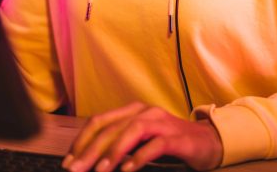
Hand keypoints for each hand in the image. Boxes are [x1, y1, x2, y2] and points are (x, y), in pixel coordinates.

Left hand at [62, 102, 222, 171]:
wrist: (208, 142)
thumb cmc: (169, 143)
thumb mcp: (140, 141)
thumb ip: (119, 145)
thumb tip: (91, 161)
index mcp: (133, 111)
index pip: (99, 121)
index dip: (81, 141)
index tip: (68, 161)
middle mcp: (145, 112)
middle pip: (111, 127)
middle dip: (90, 150)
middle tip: (76, 169)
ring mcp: (162, 122)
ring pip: (132, 131)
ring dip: (113, 152)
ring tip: (100, 170)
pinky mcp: (177, 137)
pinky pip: (155, 144)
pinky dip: (139, 157)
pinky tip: (128, 170)